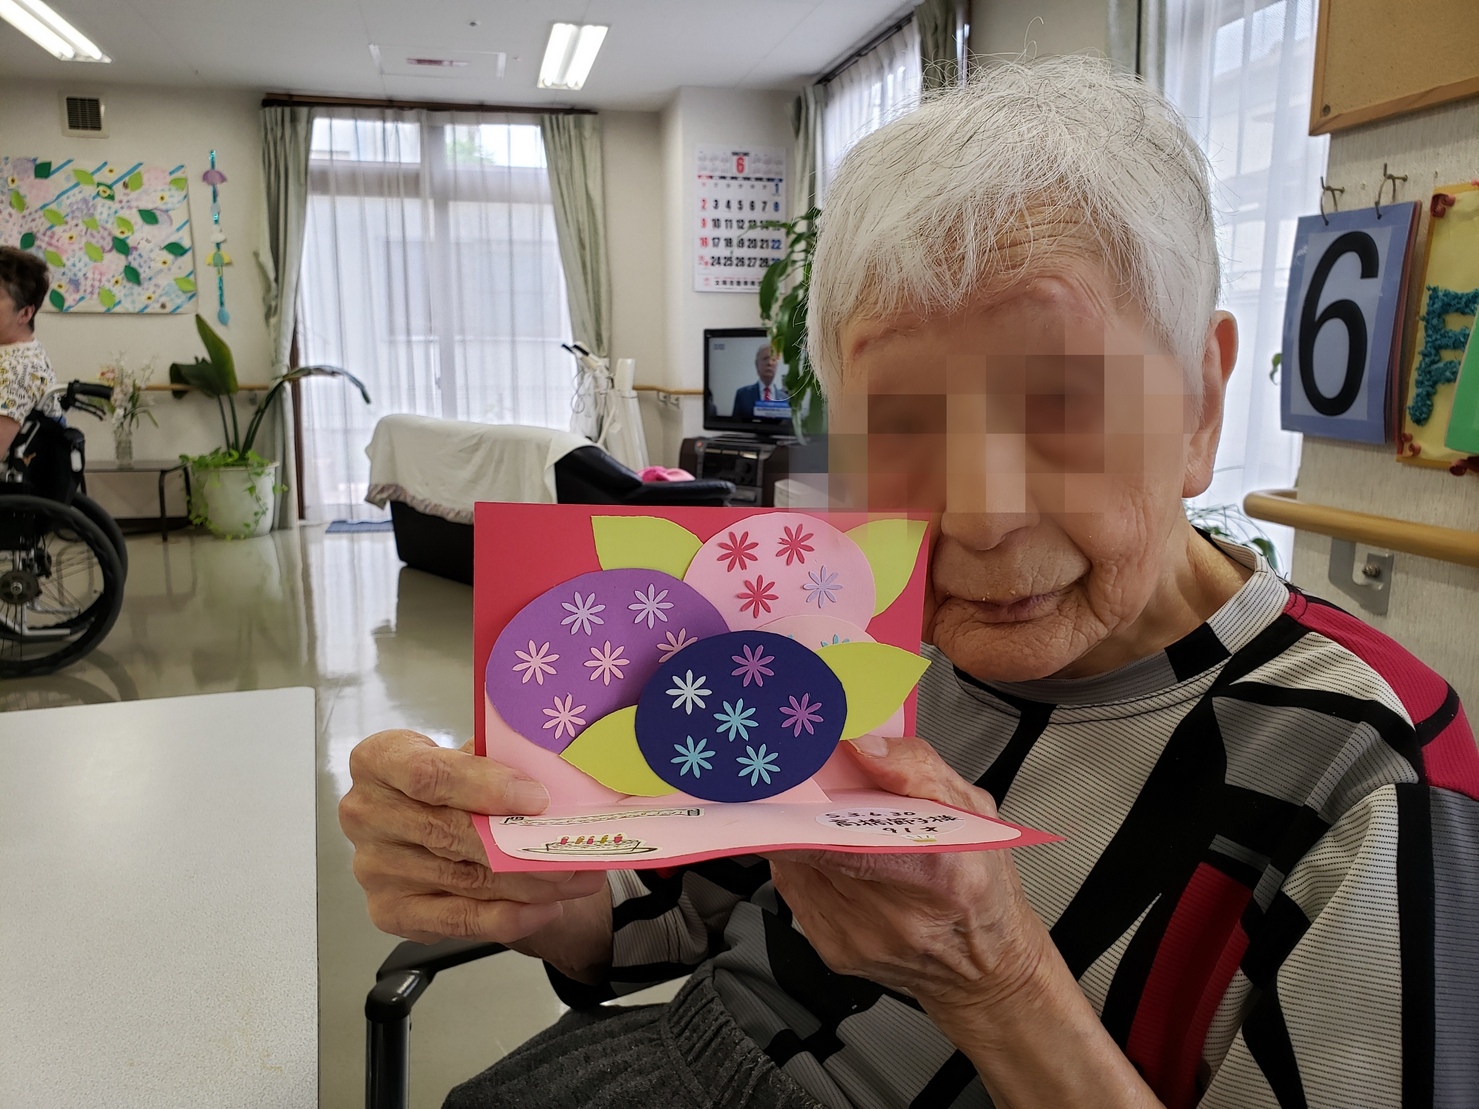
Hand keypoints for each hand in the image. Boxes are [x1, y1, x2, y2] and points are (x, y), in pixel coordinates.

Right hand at [338, 730, 610, 967]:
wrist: (442, 825)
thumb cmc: (461, 784)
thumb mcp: (476, 758)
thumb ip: (501, 764)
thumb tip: (554, 781)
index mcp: (380, 760)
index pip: (426, 774)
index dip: (484, 786)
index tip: (536, 798)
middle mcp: (366, 814)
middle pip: (447, 832)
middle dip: (517, 843)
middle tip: (569, 847)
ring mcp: (374, 867)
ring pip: (462, 879)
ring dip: (527, 883)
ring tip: (575, 877)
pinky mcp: (389, 912)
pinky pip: (456, 920)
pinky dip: (507, 917)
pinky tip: (544, 909)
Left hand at [766, 735, 1050, 1011]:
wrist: (984, 966)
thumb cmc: (982, 887)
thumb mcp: (974, 811)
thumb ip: (918, 769)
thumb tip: (864, 745)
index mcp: (936, 871)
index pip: (850, 837)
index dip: (809, 804)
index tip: (797, 772)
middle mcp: (893, 915)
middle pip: (813, 846)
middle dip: (800, 808)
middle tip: (803, 778)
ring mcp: (858, 937)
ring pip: (797, 865)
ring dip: (798, 833)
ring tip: (821, 814)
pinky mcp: (834, 949)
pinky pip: (797, 890)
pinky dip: (804, 863)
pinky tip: (827, 853)